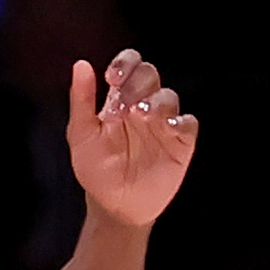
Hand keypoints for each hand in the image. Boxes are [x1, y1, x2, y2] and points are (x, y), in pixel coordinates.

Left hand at [67, 48, 197, 233]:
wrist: (115, 206)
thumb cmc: (97, 170)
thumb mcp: (82, 135)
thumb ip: (81, 100)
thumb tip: (81, 65)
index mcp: (119, 99)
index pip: (129, 66)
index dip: (125, 63)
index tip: (112, 76)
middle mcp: (143, 105)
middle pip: (150, 75)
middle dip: (137, 83)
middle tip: (124, 104)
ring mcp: (163, 123)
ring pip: (169, 96)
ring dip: (156, 102)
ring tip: (140, 115)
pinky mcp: (181, 142)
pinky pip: (188, 123)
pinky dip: (180, 121)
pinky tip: (167, 127)